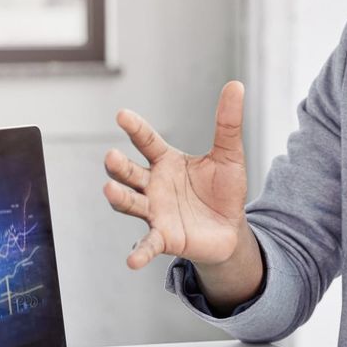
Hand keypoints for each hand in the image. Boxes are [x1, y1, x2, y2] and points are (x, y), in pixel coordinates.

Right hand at [103, 81, 249, 269]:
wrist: (231, 228)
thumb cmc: (223, 190)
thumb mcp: (230, 155)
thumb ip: (228, 123)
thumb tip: (236, 85)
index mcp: (166, 161)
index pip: (147, 141)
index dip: (135, 128)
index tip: (122, 115)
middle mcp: (153, 185)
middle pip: (129, 173)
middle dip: (118, 166)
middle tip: (111, 157)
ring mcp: (155, 212)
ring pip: (130, 203)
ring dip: (119, 198)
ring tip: (109, 191)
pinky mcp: (164, 237)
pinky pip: (147, 245)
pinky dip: (139, 252)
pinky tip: (132, 260)